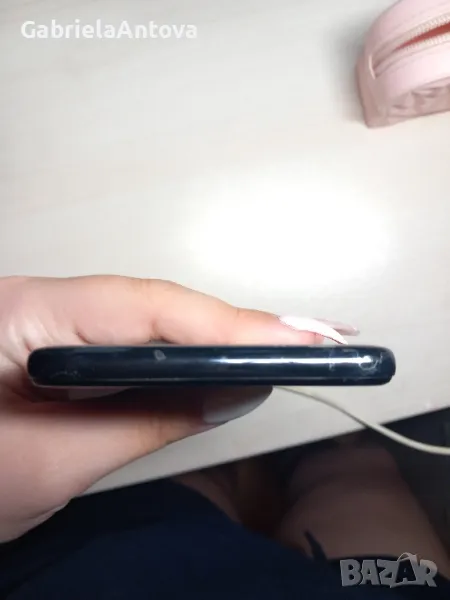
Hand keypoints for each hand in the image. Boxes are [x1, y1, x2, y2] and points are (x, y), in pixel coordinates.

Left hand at [0, 276, 346, 540]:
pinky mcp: (62, 342)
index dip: (228, 325)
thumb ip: (151, 420)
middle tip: (315, 336)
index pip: (146, 309)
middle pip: (157, 304)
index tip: (295, 339)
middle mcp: (40, 302)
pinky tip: (226, 355)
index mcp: (21, 314)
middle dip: (237, 326)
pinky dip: (185, 351)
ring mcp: (52, 319)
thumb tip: (230, 392)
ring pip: (152, 318)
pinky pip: (135, 338)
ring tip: (287, 343)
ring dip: (218, 336)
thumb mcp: (57, 464)